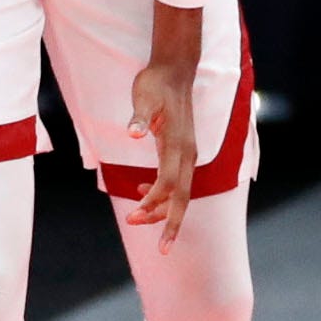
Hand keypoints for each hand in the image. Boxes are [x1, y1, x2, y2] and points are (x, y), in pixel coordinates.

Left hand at [124, 58, 197, 251]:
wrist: (174, 70)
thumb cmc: (155, 84)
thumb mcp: (142, 98)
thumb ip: (138, 118)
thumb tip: (132, 133)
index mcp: (177, 145)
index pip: (169, 185)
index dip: (154, 205)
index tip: (135, 218)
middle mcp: (187, 153)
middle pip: (183, 197)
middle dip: (170, 223)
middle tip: (160, 250)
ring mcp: (187, 152)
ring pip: (181, 192)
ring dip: (163, 210)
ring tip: (138, 218)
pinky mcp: (183, 149)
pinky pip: (177, 180)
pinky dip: (161, 193)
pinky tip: (140, 190)